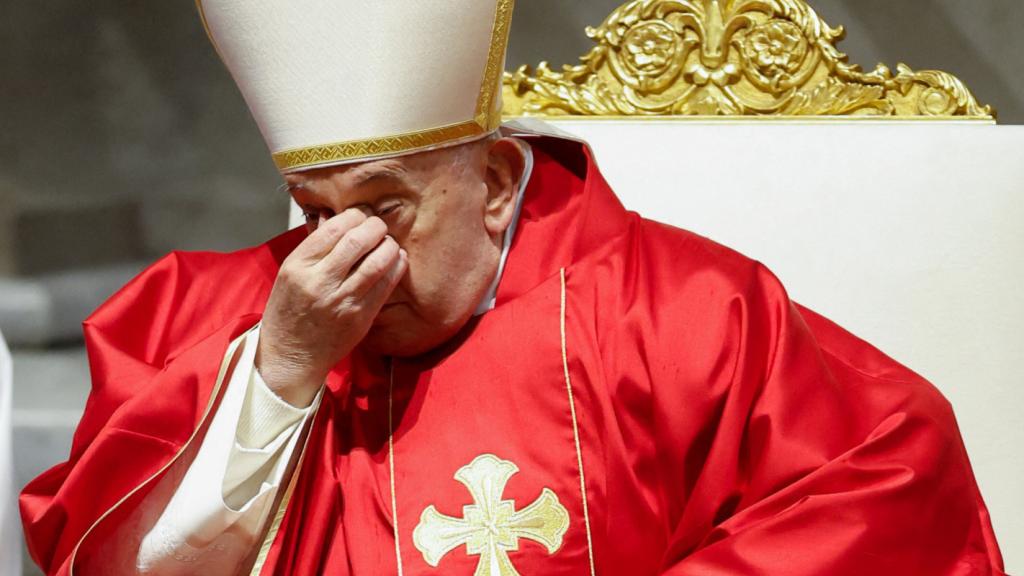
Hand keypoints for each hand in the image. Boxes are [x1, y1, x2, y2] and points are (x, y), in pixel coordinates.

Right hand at [256, 209, 407, 406]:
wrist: (291, 355)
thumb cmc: (289, 311)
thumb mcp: (290, 274)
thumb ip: (313, 247)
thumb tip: (333, 217)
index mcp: (298, 266)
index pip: (334, 228)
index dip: (354, 216)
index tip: (360, 217)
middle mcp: (320, 281)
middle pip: (358, 241)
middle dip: (375, 227)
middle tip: (379, 227)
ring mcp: (342, 301)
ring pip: (376, 262)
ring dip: (389, 246)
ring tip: (389, 243)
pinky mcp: (360, 318)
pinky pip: (386, 286)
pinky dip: (396, 267)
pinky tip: (397, 259)